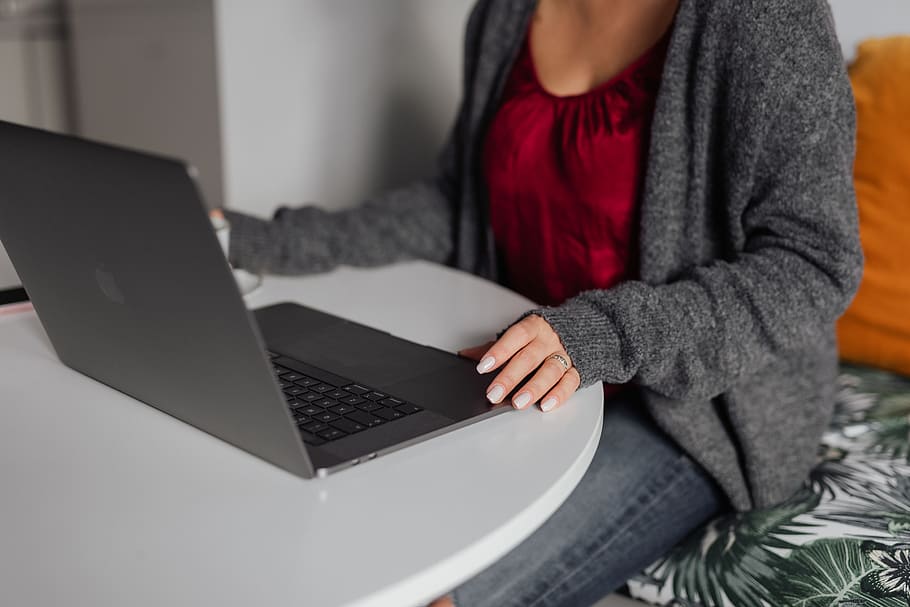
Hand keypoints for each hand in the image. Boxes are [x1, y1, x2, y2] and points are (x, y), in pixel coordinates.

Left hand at [459, 315, 579, 412]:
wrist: (583, 328)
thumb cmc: (542, 335)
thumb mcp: (519, 335)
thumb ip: (494, 346)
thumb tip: (465, 355)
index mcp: (534, 327)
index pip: (515, 336)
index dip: (499, 351)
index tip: (483, 366)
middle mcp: (549, 340)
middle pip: (529, 358)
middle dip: (510, 377)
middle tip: (494, 393)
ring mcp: (565, 355)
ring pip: (550, 371)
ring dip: (534, 388)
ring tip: (518, 403)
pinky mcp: (578, 370)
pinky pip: (570, 383)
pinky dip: (558, 395)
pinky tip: (545, 405)